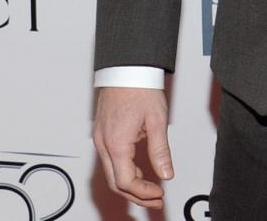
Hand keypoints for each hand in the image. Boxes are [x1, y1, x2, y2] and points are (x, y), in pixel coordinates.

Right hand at [93, 86, 173, 209]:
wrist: (127, 67)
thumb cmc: (140, 87)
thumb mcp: (156, 121)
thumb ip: (160, 151)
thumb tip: (166, 173)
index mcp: (116, 142)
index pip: (126, 182)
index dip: (143, 192)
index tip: (159, 193)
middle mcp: (104, 142)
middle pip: (116, 182)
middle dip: (136, 195)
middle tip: (155, 198)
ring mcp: (101, 137)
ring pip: (111, 172)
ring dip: (130, 184)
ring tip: (150, 188)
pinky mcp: (102, 132)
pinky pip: (110, 159)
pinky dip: (124, 170)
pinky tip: (139, 171)